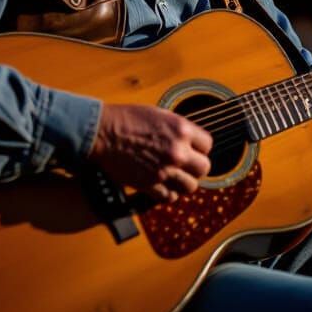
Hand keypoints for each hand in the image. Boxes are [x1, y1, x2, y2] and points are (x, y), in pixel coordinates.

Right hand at [87, 103, 212, 202]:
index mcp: (182, 130)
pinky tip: (163, 185)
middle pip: (204, 168)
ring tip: (176, 176)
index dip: (200, 147)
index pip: (208, 145)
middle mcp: (177, 151)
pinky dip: (168, 193)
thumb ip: (179, 129)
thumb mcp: (161, 114)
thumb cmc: (128, 118)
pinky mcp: (149, 184)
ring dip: (184, 182)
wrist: (103, 131)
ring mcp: (164, 169)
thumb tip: (191, 139)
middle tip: (187, 165)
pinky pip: (169, 197)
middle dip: (196, 166)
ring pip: (190, 186)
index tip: (194, 149)